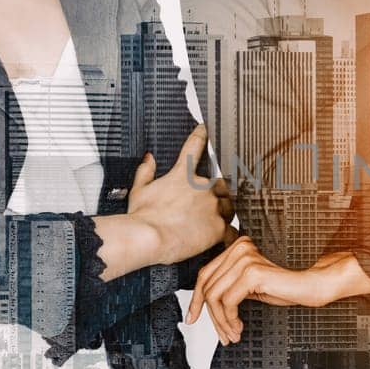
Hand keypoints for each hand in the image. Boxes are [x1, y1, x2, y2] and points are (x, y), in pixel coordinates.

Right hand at [124, 125, 234, 266]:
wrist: (148, 237)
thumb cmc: (141, 215)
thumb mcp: (139, 189)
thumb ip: (146, 171)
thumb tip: (149, 157)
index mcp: (184, 174)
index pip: (194, 147)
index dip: (201, 135)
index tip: (205, 128)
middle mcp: (203, 187)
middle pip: (221, 184)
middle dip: (217, 192)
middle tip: (208, 204)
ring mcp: (213, 206)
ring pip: (229, 206)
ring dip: (224, 212)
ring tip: (214, 222)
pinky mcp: (218, 227)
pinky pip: (231, 230)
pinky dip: (228, 235)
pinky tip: (224, 240)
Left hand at [189, 238, 364, 344]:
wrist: (313, 285)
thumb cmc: (287, 287)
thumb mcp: (250, 287)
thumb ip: (229, 287)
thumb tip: (203, 303)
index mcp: (237, 247)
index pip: (206, 274)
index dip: (196, 299)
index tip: (193, 318)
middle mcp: (239, 248)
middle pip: (207, 286)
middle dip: (210, 315)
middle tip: (221, 336)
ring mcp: (244, 258)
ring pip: (215, 296)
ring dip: (221, 322)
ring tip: (233, 335)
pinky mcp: (251, 272)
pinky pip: (227, 302)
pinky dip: (229, 320)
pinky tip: (240, 328)